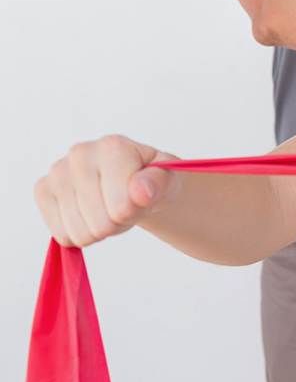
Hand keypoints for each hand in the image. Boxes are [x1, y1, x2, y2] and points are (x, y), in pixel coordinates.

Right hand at [34, 135, 179, 247]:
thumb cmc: (151, 181)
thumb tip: (141, 192)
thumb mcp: (167, 181)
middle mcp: (80, 153)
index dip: (135, 212)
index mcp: (114, 146)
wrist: (133, 182)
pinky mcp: (43, 190)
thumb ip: (159, 184)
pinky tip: (89, 213)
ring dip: (99, 229)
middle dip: (117, 222)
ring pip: (79, 232)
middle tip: (124, 205)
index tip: (140, 197)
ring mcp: (58, 171)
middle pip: (100, 223)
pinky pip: (62, 234)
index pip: (122, 207)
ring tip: (108, 208)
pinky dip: (80, 233)